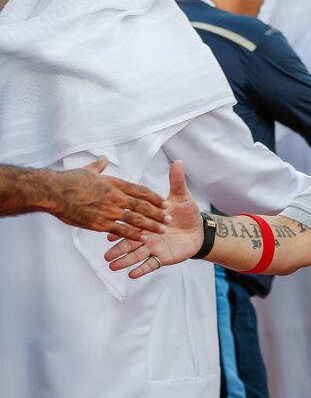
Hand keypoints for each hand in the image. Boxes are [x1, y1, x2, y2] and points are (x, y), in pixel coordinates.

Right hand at [51, 157, 167, 239]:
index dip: (154, 197)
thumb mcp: (88, 170)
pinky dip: (133, 235)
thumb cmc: (69, 180)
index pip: (140, 190)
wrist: (53, 192)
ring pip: (136, 219)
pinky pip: (121, 230)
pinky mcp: (99, 223)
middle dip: (158, 213)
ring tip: (162, 230)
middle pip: (142, 206)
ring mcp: (108, 211)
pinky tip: (143, 239)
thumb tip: (104, 157)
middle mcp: (115, 196)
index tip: (164, 202)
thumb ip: (99, 166)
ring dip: (151, 225)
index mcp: (114, 183)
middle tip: (170, 219)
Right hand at [105, 161, 202, 277]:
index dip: (123, 224)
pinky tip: (131, 275)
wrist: (199, 231)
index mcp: (146, 219)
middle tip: (105, 252)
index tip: (109, 226)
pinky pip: (150, 265)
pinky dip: (142, 269)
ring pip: (136, 254)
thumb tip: (178, 161)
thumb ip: (176, 180)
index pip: (132, 220)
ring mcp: (152, 247)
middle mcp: (146, 234)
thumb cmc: (187, 212)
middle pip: (129, 240)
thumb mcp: (181, 196)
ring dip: (124, 260)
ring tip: (112, 265)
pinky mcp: (161, 257)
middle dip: (117, 246)